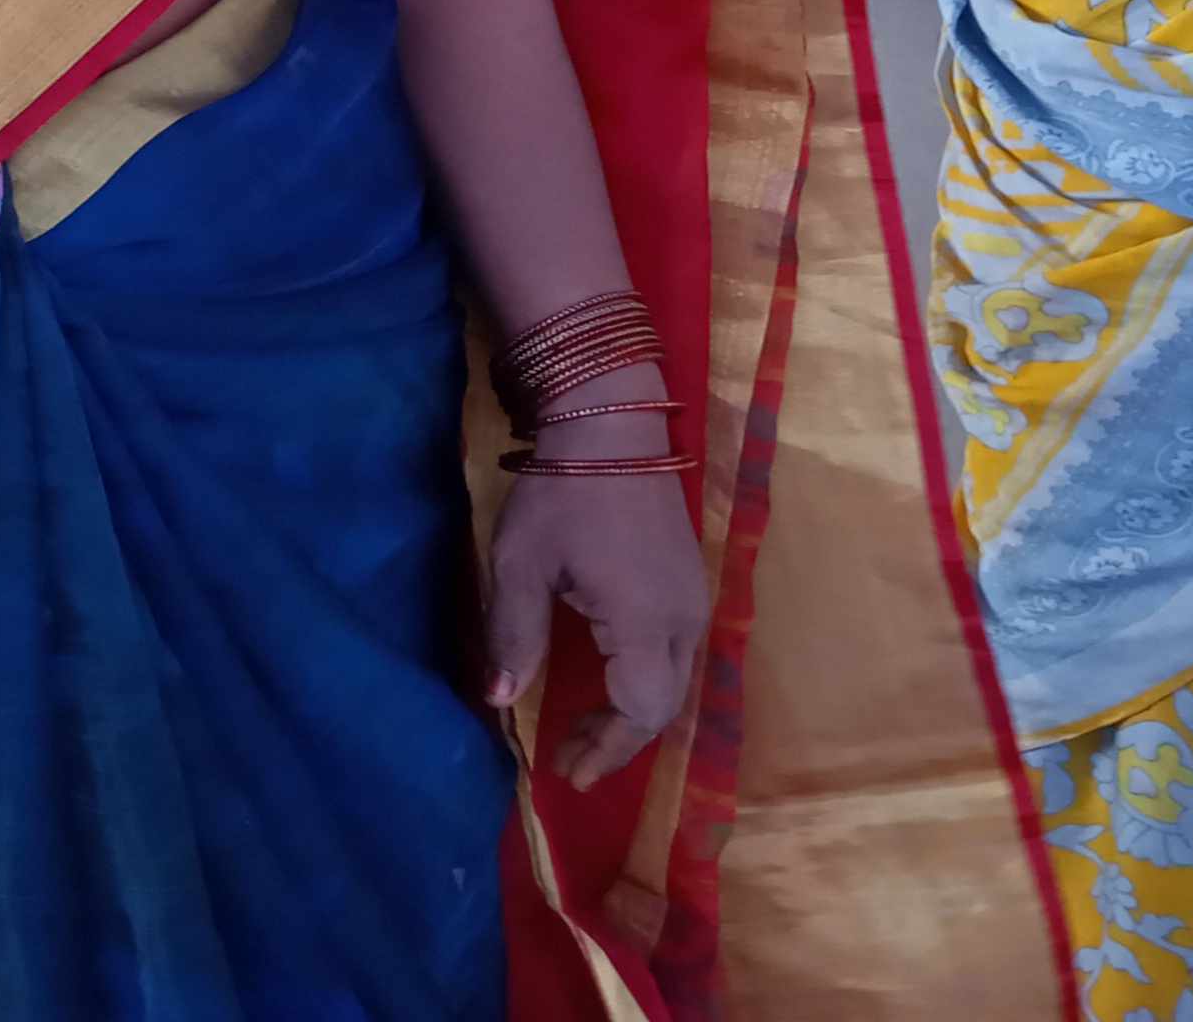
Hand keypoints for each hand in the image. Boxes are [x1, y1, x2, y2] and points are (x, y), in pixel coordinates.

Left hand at [482, 467, 709, 792]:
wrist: (611, 421)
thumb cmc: (561, 492)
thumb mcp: (522, 562)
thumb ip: (514, 634)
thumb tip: (500, 702)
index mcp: (645, 622)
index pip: (639, 712)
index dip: (605, 749)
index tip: (566, 772)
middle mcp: (682, 619)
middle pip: (661, 705)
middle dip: (617, 741)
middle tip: (570, 759)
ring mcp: (692, 596)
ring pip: (673, 680)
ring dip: (632, 712)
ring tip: (585, 729)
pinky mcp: (689, 577)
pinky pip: (675, 652)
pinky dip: (645, 681)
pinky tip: (612, 680)